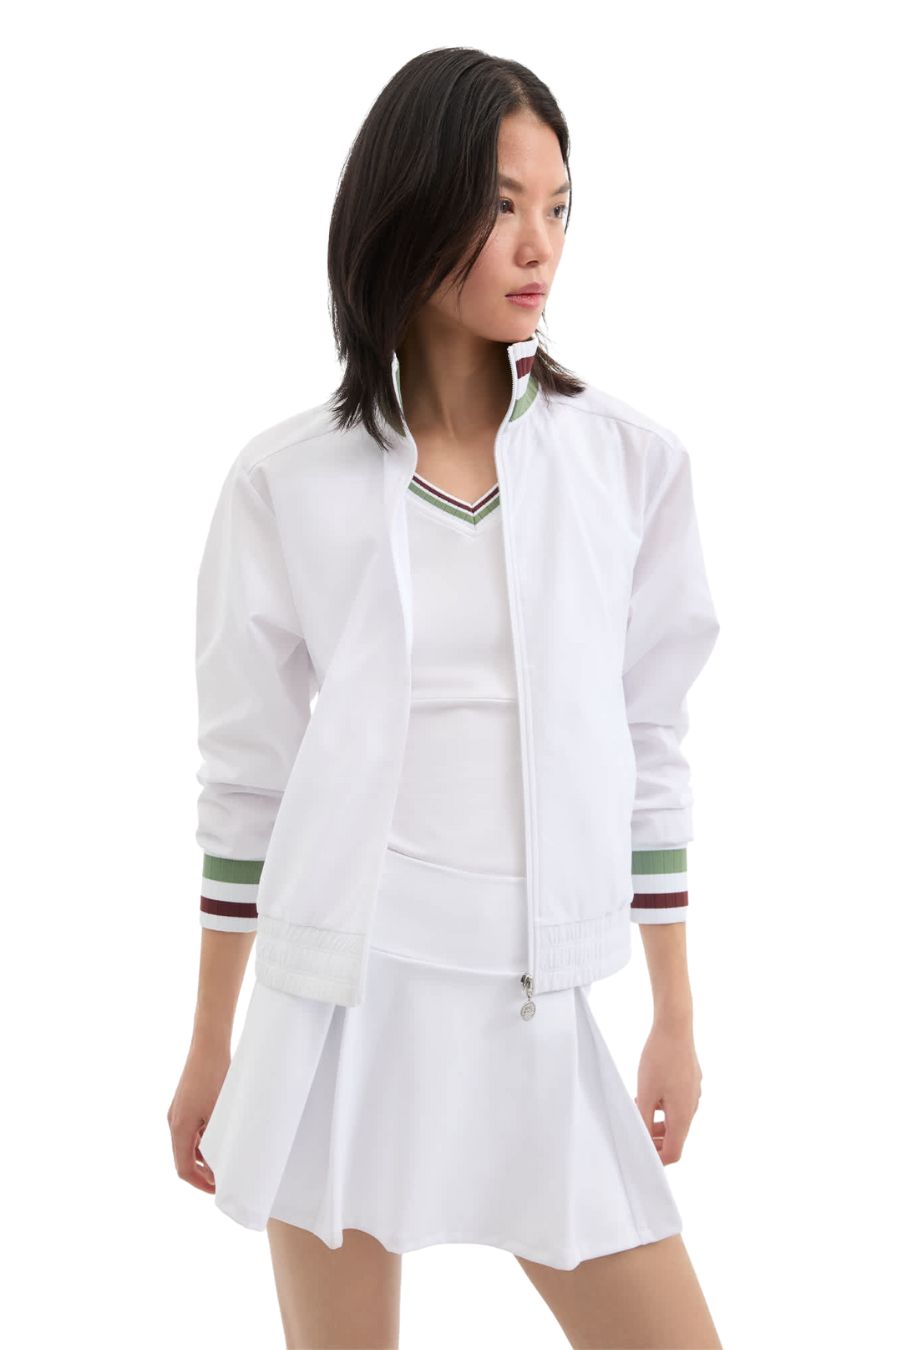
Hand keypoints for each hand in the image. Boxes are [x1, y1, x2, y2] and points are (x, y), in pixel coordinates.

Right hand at [167, 1041, 230, 1193]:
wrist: (209, 1045)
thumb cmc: (216, 1077)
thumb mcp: (218, 1114)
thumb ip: (215, 1142)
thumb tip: (219, 1167)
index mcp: (179, 1128)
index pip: (184, 1169)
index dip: (201, 1184)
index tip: (218, 1190)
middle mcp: (174, 1122)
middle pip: (183, 1159)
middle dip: (203, 1173)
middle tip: (224, 1180)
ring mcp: (178, 1112)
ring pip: (187, 1145)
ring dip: (203, 1157)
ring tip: (225, 1161)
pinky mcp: (184, 1102)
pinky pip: (190, 1130)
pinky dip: (202, 1141)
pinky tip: (219, 1139)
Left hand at [634, 1022, 702, 1164]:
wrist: (675, 1026)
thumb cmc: (659, 1059)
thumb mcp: (645, 1094)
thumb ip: (644, 1121)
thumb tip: (642, 1140)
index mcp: (683, 1115)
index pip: (674, 1152)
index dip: (656, 1159)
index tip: (640, 1153)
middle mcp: (692, 1107)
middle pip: (676, 1137)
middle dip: (655, 1139)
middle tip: (635, 1132)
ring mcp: (694, 1093)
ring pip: (676, 1118)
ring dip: (657, 1121)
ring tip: (638, 1109)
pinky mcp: (692, 1081)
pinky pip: (678, 1102)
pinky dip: (663, 1106)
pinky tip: (648, 1093)